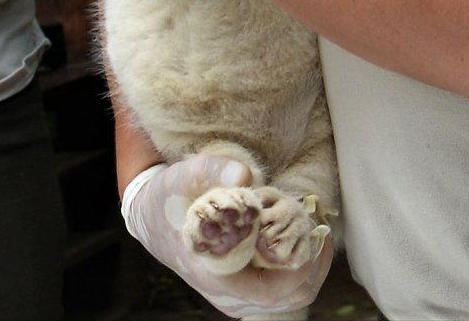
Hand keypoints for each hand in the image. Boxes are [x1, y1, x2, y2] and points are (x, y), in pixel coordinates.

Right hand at [122, 158, 334, 319]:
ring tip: (311, 225)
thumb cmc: (168, 197)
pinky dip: (299, 264)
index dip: (301, 266)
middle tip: (317, 221)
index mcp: (215, 276)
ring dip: (309, 263)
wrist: (151, 217)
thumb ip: (210, 172)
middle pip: (291, 296)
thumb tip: (245, 175)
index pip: (271, 290)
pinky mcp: (244, 289)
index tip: (312, 229)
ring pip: (292, 295)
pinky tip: (300, 233)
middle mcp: (228, 295)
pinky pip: (284, 288)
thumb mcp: (180, 177)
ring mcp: (238, 296)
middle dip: (313, 260)